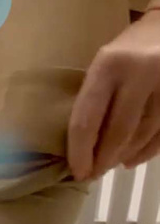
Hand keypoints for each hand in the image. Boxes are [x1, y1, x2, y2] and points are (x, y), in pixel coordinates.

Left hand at [68, 12, 159, 181]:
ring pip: (143, 135)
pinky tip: (132, 159)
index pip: (88, 119)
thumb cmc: (128, 48)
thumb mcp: (105, 63)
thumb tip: (84, 147)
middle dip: (103, 159)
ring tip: (110, 166)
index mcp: (109, 64)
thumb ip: (95, 99)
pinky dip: (146, 151)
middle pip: (117, 132)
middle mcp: (139, 73)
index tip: (77, 171)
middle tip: (93, 174)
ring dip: (124, 156)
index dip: (80, 152)